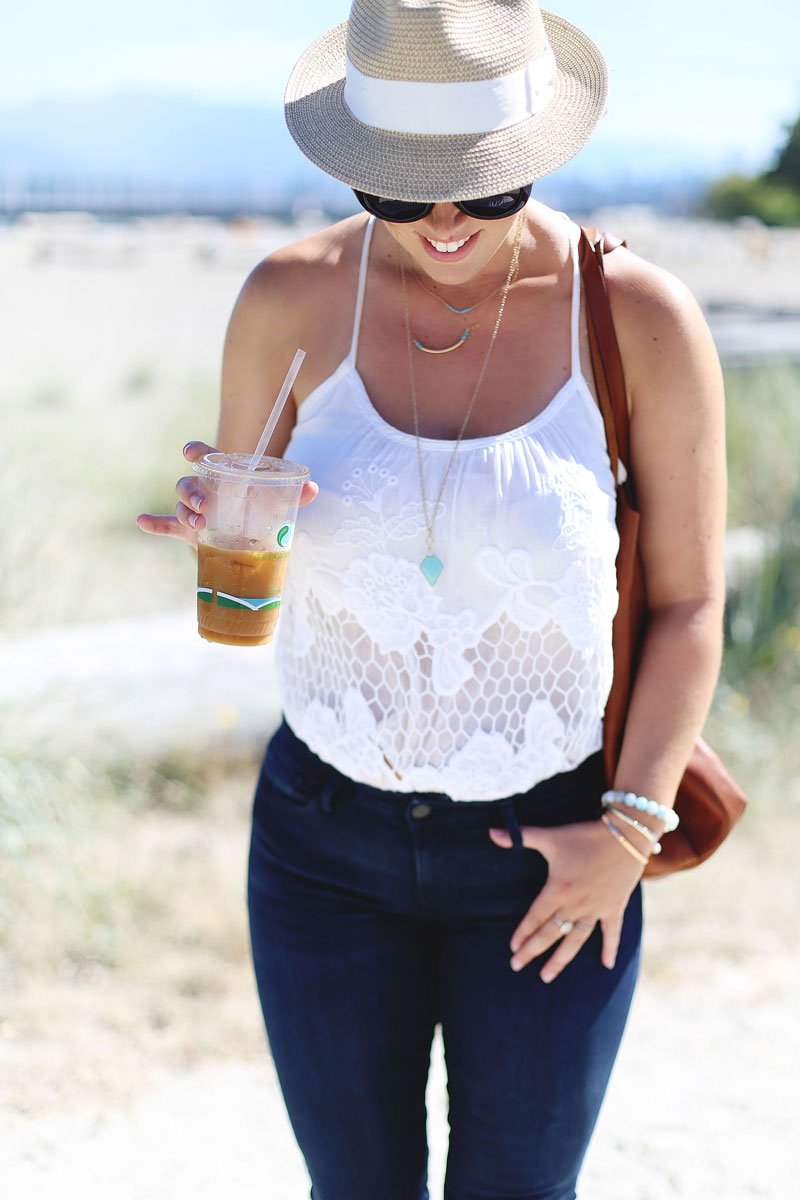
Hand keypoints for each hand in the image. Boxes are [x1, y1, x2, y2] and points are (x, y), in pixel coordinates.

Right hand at [136, 440, 318, 544]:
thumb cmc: (263, 512)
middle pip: (188, 484)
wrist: (256, 540)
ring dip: (183, 511)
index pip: (206, 457)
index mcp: (224, 477)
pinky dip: (154, 523)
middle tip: (205, 505)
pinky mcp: (188, 533)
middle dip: (192, 492)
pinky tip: (142, 520)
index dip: (196, 451)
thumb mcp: (279, 503)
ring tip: (197, 522)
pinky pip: (167, 525)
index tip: (189, 451)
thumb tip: (312, 489)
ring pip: (180, 506)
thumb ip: (295, 494)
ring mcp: (195, 512)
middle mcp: (206, 491)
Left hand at [488, 819, 644, 981]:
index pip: (535, 917)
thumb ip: (521, 836)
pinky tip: (607, 965)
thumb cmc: (584, 835)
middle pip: (550, 934)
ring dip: (560, 959)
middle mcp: (575, 904)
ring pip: (575, 940)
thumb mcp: (551, 836)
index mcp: (558, 889)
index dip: (522, 933)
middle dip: (532, 951)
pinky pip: (612, 933)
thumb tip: (492, 832)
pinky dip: (610, 948)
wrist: (626, 834)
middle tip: (516, 967)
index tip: (512, 949)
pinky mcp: (615, 907)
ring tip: (547, 976)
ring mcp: (596, 908)